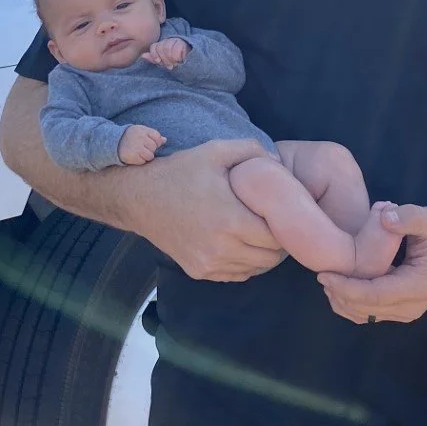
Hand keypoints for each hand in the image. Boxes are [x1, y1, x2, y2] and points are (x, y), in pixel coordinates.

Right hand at [113, 138, 285, 281]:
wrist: (140, 198)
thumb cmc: (180, 172)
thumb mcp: (216, 151)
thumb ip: (253, 150)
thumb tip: (280, 163)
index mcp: (230, 219)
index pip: (278, 236)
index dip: (287, 225)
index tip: (284, 212)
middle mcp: (221, 248)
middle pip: (271, 257)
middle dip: (278, 241)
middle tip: (276, 222)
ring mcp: (209, 264)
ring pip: (256, 269)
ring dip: (263, 254)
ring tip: (260, 233)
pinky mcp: (200, 272)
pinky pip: (237, 275)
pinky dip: (245, 263)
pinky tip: (241, 243)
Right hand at [117, 124, 165, 164]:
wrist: (114, 143)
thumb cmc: (131, 137)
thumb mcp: (141, 133)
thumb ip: (153, 136)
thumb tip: (165, 140)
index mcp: (142, 130)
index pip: (157, 137)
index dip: (155, 142)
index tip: (148, 143)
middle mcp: (139, 137)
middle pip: (154, 147)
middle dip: (150, 149)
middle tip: (141, 148)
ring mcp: (135, 147)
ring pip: (150, 156)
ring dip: (146, 156)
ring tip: (138, 153)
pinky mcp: (132, 156)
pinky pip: (143, 161)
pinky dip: (140, 161)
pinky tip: (134, 156)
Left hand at [143, 37, 190, 69]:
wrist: (192, 62)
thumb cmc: (176, 62)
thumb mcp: (164, 62)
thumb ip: (154, 59)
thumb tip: (142, 55)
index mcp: (162, 44)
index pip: (154, 46)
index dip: (155, 54)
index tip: (158, 61)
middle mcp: (168, 41)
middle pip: (161, 48)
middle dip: (164, 59)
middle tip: (170, 65)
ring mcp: (176, 40)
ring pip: (167, 48)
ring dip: (171, 59)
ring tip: (175, 63)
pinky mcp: (184, 43)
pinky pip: (176, 49)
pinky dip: (177, 57)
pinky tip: (181, 59)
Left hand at [319, 205, 426, 323]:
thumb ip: (408, 217)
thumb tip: (385, 217)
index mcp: (418, 286)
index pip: (374, 295)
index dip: (346, 287)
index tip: (324, 275)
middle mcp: (413, 305)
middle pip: (367, 309)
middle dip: (340, 295)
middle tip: (320, 275)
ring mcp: (409, 310)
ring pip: (368, 315)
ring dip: (345, 302)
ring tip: (328, 281)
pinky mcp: (404, 307)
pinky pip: (373, 312)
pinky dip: (354, 304)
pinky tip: (341, 287)